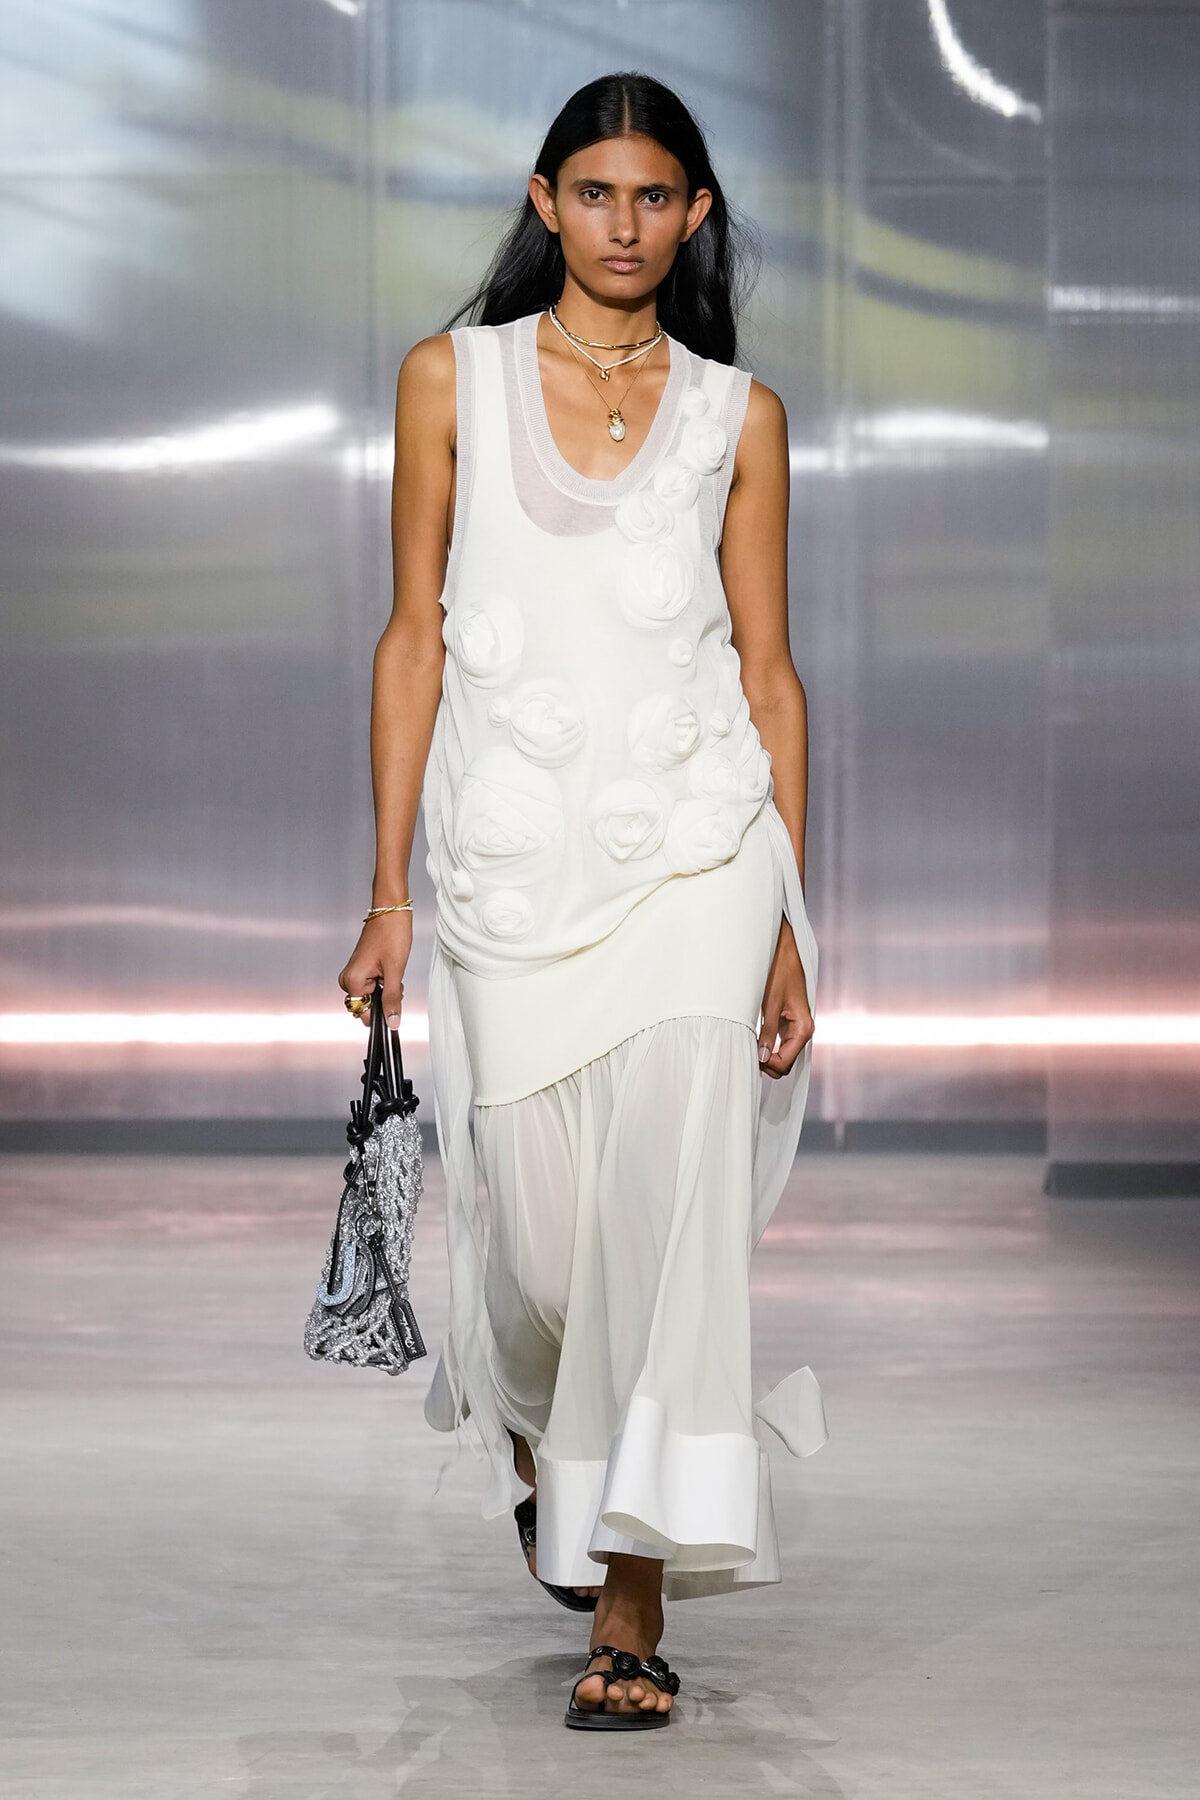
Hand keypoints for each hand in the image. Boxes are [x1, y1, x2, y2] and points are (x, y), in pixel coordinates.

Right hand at [338, 911, 412, 1028]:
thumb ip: (392, 999)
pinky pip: (371, 987)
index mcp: (353, 981)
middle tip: (394, 979)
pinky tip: (389, 969)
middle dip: (385, 999)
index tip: (394, 1003)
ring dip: (386, 990)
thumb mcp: (395, 971)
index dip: (382, 1013)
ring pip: (372, 997)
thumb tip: (392, 1022)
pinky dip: (384, 983)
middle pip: (367, 1006)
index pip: (363, 1013)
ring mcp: (353, 974)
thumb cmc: (391, 934)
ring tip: (392, 971)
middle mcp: (348, 979)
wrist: (390, 912)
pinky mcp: (360, 970)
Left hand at [757, 917, 814, 1078]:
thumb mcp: (770, 1003)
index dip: (767, 1064)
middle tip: (746, 1050)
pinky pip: (780, 1043)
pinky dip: (768, 1046)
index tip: (749, 1055)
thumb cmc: (779, 973)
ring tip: (748, 1044)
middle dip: (766, 1063)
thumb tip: (762, 1057)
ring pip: (783, 1055)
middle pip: (785, 1063)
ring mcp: (796, 1027)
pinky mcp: (789, 1022)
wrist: (785, 952)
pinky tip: (754, 1039)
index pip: (786, 1062)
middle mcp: (803, 1030)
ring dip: (766, 1055)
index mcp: (803, 1028)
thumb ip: (768, 1032)